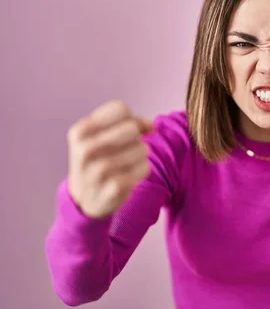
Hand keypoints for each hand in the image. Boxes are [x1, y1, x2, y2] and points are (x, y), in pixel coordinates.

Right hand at [66, 100, 153, 217]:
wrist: (84, 199)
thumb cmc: (98, 158)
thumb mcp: (99, 135)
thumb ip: (127, 122)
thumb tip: (151, 125)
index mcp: (80, 132)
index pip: (120, 109)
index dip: (131, 117)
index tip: (128, 129)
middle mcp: (86, 150)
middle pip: (132, 127)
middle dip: (135, 137)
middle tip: (125, 148)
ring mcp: (100, 170)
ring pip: (142, 148)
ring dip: (139, 155)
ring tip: (123, 164)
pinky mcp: (115, 187)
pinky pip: (145, 167)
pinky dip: (141, 170)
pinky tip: (127, 176)